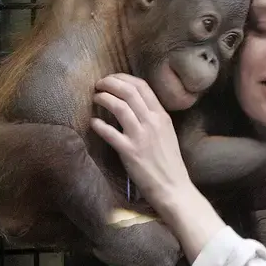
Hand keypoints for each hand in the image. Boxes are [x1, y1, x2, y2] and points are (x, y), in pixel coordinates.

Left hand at [91, 74, 192, 213]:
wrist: (173, 187)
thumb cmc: (169, 161)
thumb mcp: (167, 132)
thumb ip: (153, 116)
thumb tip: (134, 103)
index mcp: (162, 115)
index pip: (142, 86)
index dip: (124, 78)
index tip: (112, 78)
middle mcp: (152, 122)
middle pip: (129, 92)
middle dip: (111, 83)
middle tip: (99, 84)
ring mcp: (141, 136)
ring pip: (119, 106)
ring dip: (104, 98)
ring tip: (95, 97)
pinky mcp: (130, 152)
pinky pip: (110, 133)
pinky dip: (99, 125)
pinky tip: (93, 122)